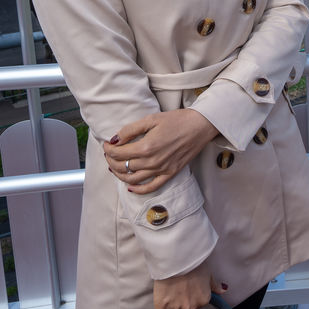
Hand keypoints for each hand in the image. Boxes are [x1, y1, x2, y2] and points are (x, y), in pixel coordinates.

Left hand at [103, 109, 218, 193]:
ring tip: (115, 166)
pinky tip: (130, 187)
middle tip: (109, 153)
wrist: (201, 125)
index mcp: (146, 146)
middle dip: (111, 160)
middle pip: (122, 167)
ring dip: (119, 174)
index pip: (118, 153)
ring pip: (132, 179)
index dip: (108, 149)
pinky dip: (138, 190)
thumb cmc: (178, 119)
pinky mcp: (170, 173)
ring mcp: (161, 169)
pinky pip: (151, 187)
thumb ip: (130, 130)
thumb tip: (114, 140)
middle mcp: (152, 161)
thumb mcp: (152, 118)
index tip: (107, 143)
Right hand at [152, 263, 224, 308]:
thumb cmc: (194, 262)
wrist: (178, 257)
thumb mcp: (209, 273)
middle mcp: (191, 307)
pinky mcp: (162, 307)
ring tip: (168, 303)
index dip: (190, 301)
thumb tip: (223, 290)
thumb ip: (215, 285)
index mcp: (203, 299)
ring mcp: (176, 308)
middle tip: (177, 297)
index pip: (196, 308)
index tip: (187, 292)